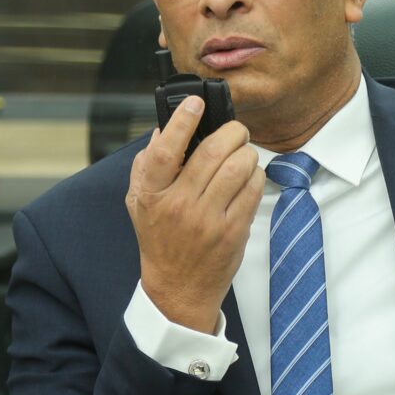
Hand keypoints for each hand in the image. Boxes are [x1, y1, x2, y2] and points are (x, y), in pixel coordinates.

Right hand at [125, 95, 265, 333]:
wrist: (178, 290)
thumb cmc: (159, 242)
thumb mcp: (139, 204)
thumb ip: (146, 166)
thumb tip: (162, 130)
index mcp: (153, 195)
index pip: (166, 150)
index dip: (182, 121)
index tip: (195, 104)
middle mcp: (179, 206)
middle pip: (213, 152)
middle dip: (232, 132)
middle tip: (236, 131)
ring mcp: (208, 221)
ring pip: (238, 168)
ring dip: (247, 153)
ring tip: (243, 154)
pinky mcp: (232, 232)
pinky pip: (253, 191)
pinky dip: (256, 176)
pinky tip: (249, 178)